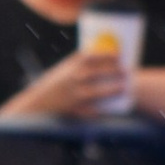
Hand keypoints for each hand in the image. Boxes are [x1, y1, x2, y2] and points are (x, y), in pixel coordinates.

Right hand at [5, 44, 128, 122]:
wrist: (38, 102)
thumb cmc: (55, 83)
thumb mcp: (64, 69)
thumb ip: (81, 62)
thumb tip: (103, 56)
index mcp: (70, 66)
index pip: (92, 57)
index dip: (107, 55)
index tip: (120, 54)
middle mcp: (72, 79)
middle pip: (97, 73)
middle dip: (114, 72)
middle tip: (126, 72)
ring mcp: (74, 95)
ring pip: (98, 92)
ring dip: (112, 90)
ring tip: (123, 88)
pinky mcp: (74, 110)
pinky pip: (92, 110)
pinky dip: (103, 108)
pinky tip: (112, 107)